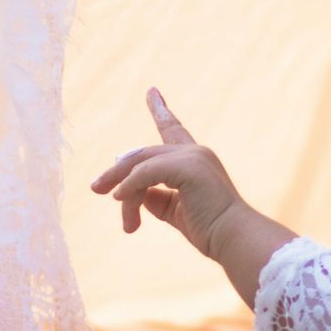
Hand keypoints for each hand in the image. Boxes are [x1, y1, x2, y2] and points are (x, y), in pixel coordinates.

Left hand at [90, 88, 245, 258]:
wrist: (234, 239)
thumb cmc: (211, 230)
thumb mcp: (176, 211)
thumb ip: (155, 198)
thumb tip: (132, 192)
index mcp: (196, 160)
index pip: (173, 129)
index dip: (161, 110)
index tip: (151, 92)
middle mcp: (195, 152)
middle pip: (143, 155)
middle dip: (116, 171)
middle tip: (95, 187)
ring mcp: (192, 157)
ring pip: (140, 165)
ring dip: (122, 187)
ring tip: (119, 213)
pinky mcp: (188, 167)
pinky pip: (145, 174)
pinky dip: (129, 187)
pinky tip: (119, 199)